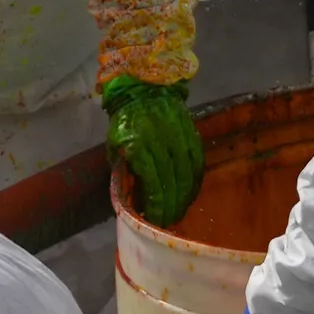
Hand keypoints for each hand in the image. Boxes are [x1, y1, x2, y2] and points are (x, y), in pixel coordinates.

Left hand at [103, 76, 204, 228]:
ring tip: (178, 213)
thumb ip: (124, 171)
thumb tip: (133, 199)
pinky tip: (190, 195)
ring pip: (187, 175)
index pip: (152, 183)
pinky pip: (197, 163)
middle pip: (172, 182)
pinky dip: (194, 183)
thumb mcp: (115, 148)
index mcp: (138, 147)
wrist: (144, 90)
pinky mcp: (191, 135)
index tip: (154, 220)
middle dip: (171, 207)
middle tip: (167, 222)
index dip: (156, 205)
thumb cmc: (125, 123)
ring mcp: (178, 138)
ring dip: (184, 199)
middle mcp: (161, 143)